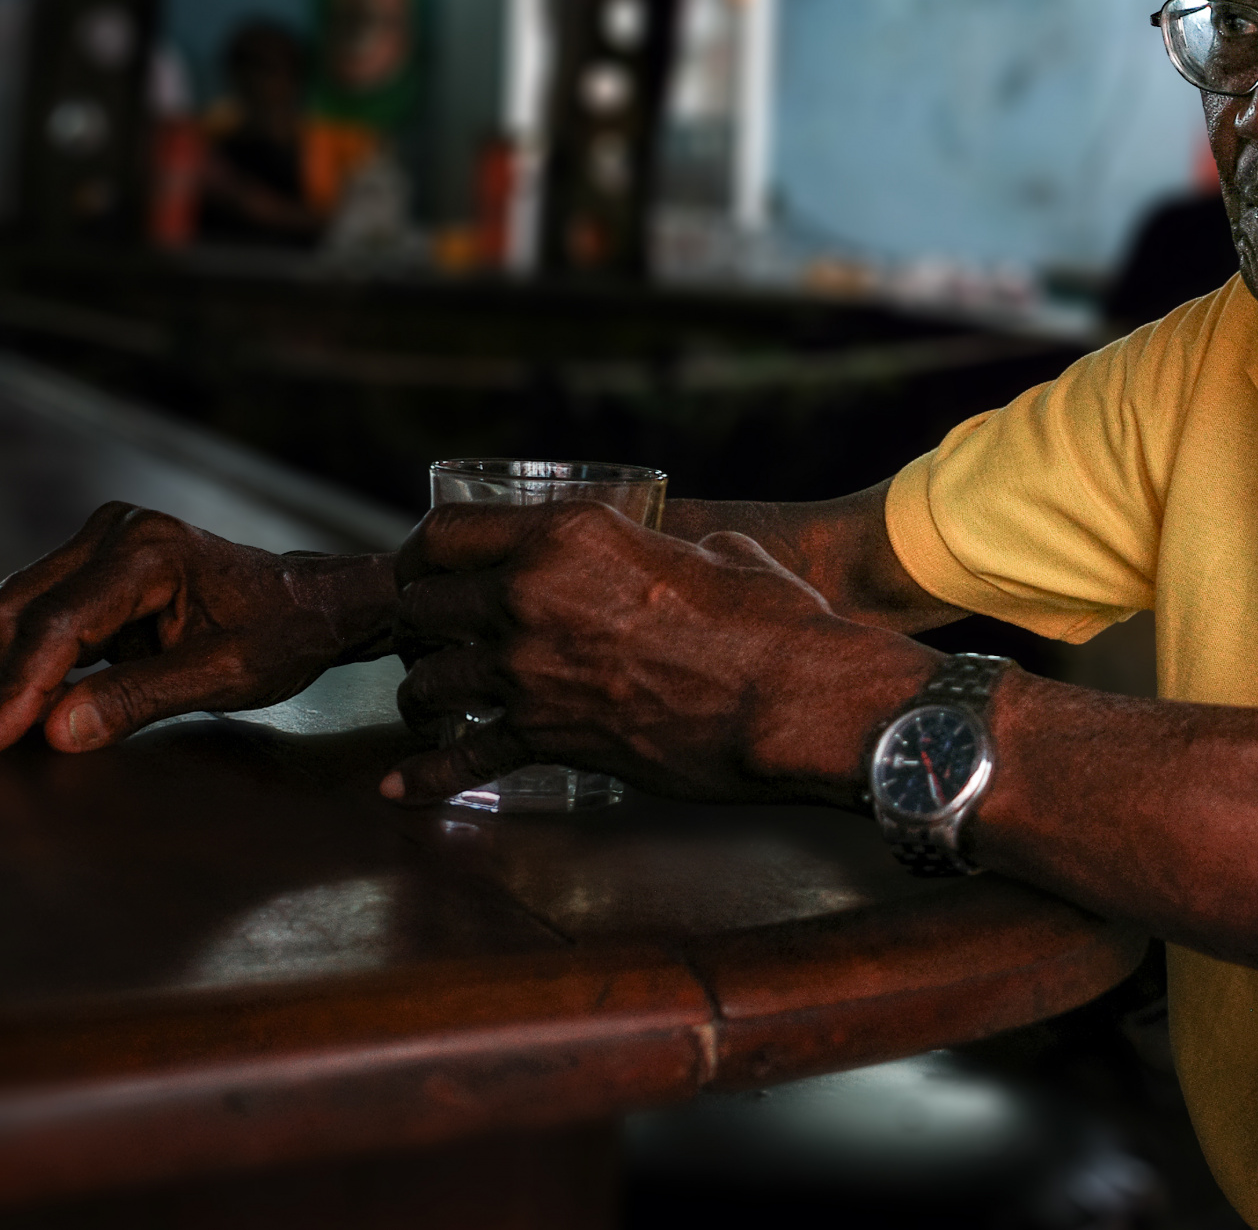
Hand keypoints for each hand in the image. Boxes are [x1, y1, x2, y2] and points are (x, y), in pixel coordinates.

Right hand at [0, 504, 389, 752]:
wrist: (316, 604)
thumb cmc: (284, 634)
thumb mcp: (225, 676)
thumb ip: (140, 699)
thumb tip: (57, 730)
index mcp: (151, 551)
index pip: (59, 624)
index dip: (17, 685)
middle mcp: (118, 532)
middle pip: (23, 610)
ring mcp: (103, 542)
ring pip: (21, 610)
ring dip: (5, 667)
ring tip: (2, 723)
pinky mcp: (98, 565)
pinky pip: (44, 613)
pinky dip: (26, 657)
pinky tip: (18, 701)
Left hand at [386, 502, 936, 804]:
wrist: (792, 700)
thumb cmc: (772, 621)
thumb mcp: (719, 553)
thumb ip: (669, 548)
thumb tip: (676, 554)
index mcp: (569, 534)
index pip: (447, 533)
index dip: (424, 554)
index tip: (428, 571)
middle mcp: (530, 595)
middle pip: (421, 606)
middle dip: (421, 624)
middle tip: (433, 638)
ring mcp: (528, 671)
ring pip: (427, 680)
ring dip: (425, 691)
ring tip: (431, 700)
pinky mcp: (544, 736)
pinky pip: (463, 757)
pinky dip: (428, 775)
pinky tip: (403, 787)